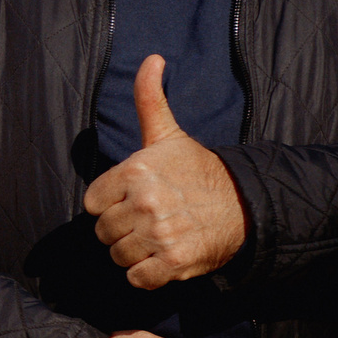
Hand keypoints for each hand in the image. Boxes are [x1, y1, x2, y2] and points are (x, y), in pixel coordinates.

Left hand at [83, 55, 247, 289]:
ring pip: (118, 256)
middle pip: (104, 232)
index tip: (132, 201)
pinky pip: (137, 278)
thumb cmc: (198, 170)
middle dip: (122, 229)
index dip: (110, 205)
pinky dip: (147, 274)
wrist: (245, 206)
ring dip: (135, 252)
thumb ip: (149, 98)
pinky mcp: (173, 264)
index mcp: (136, 172)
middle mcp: (145, 203)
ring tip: (158, 237)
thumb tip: (151, 59)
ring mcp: (159, 234)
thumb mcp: (168, 134)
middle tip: (150, 220)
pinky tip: (164, 257)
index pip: (93, 203)